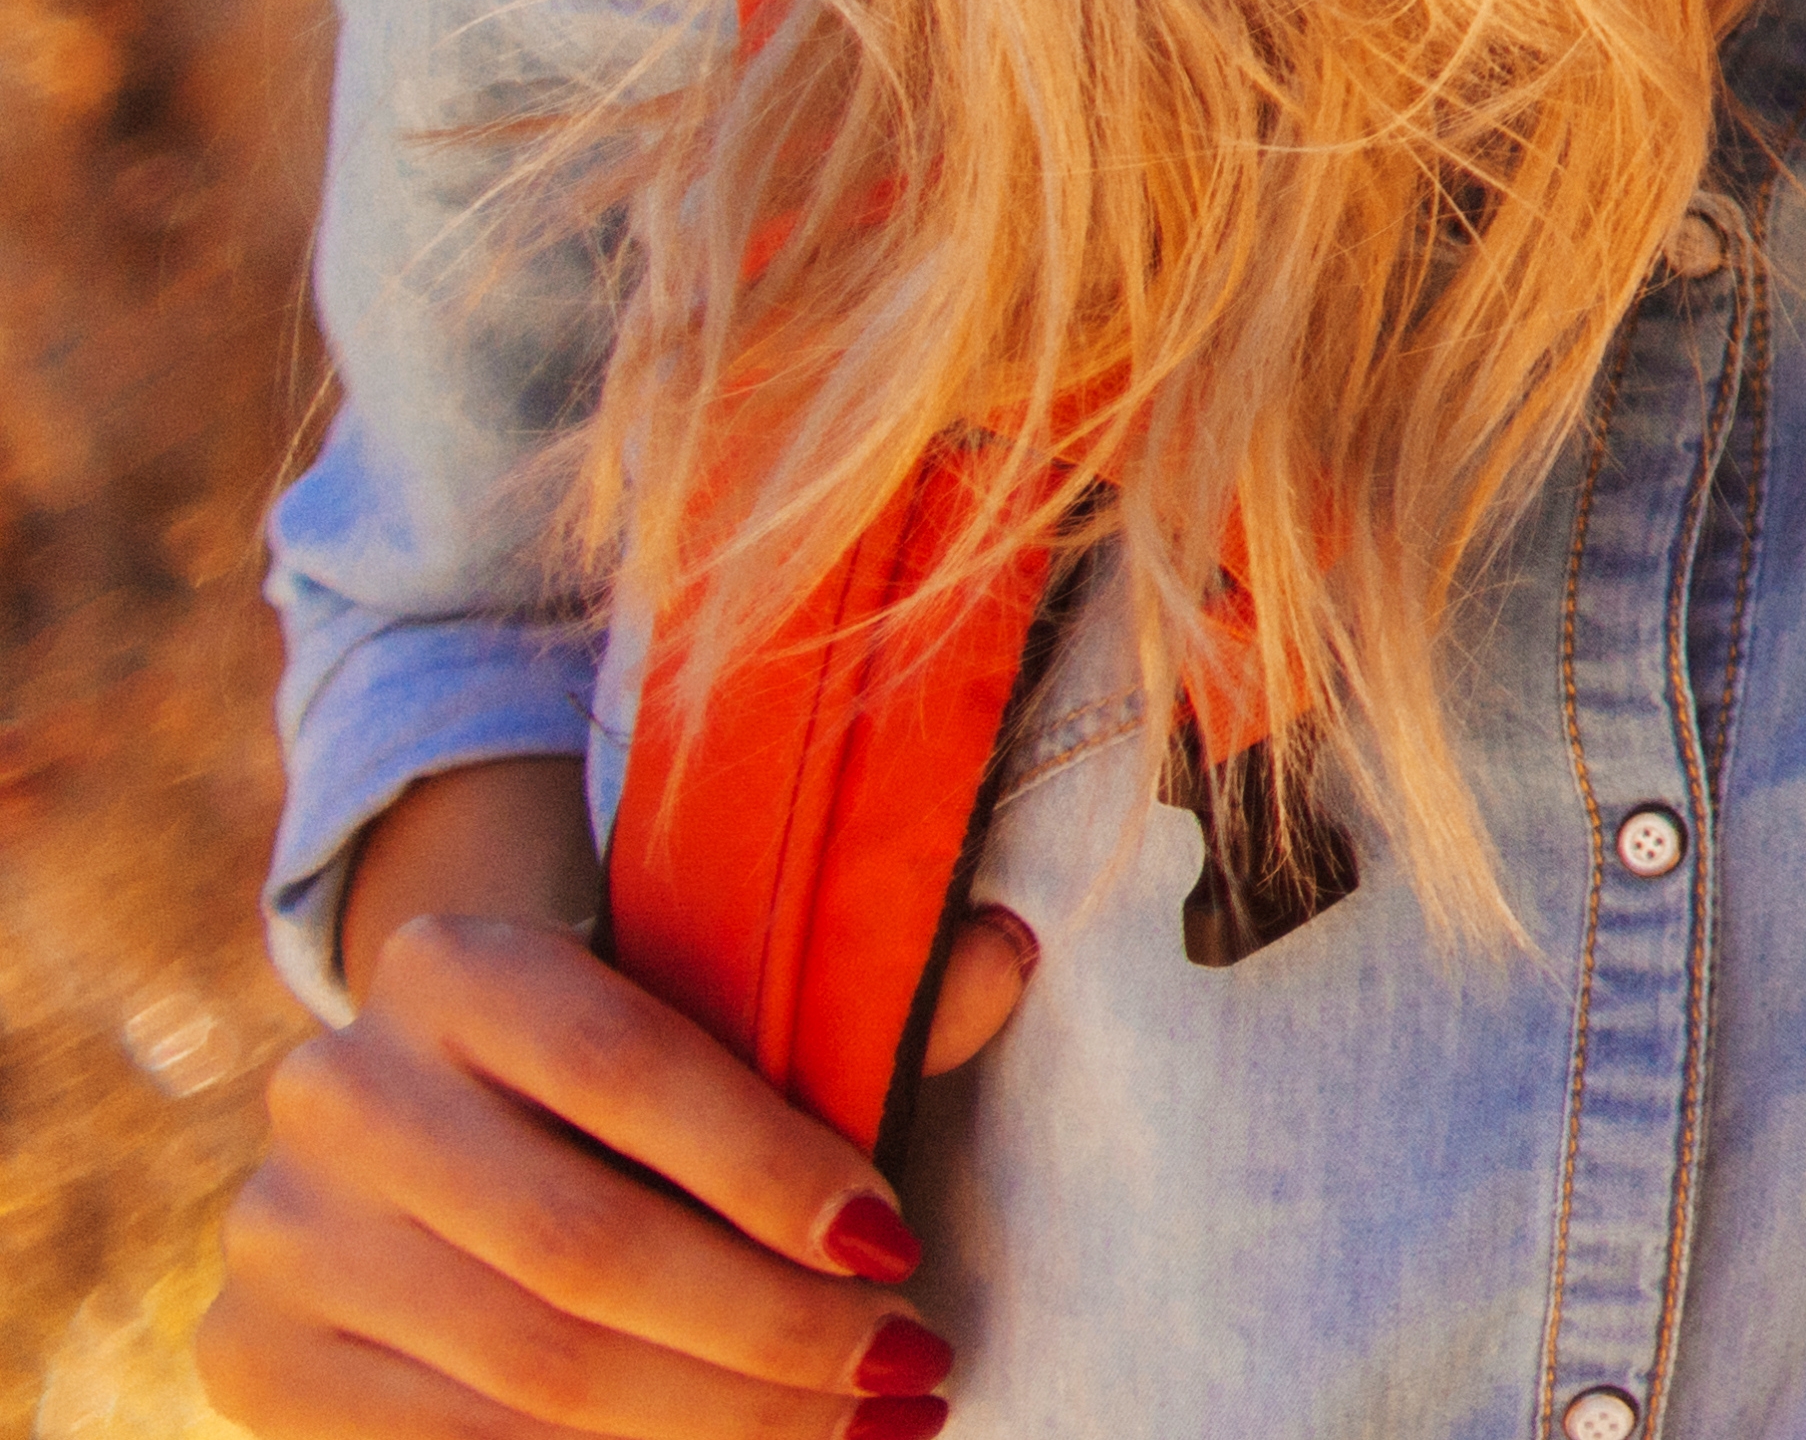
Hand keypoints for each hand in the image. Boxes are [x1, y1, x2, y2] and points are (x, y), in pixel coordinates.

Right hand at [210, 759, 1021, 1435]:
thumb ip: (861, 1000)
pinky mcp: (253, 1360)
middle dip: (771, 1332)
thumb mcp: (728, 1009)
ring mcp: (279, 1234)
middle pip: (584, 1247)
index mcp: (454, 964)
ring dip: (718, 1421)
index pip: (632, 1071)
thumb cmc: (639, 1073)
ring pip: (527, 1370)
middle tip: (909, 1371)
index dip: (776, 1171)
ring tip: (861, 1430)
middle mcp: (339, 1089)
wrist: (448, 1127)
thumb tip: (1005, 959)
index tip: (901, 1248)